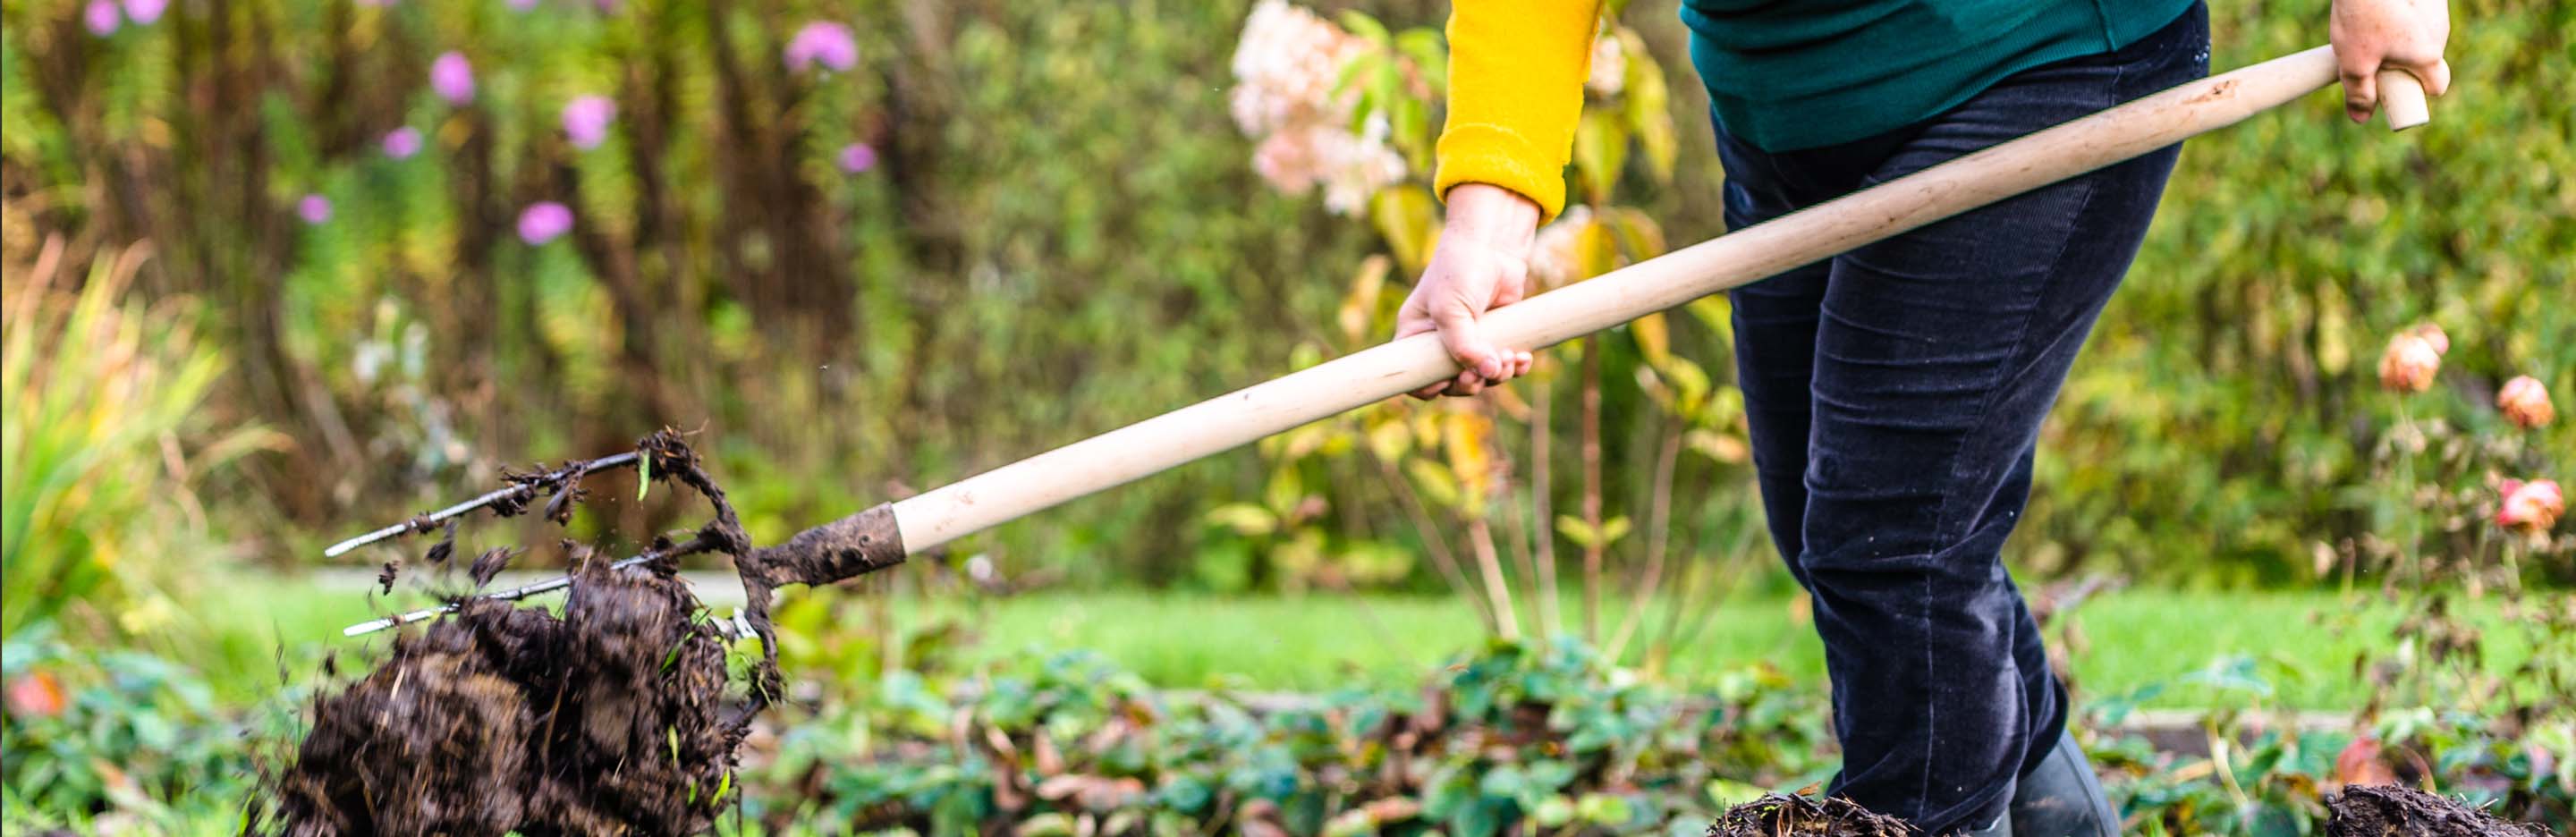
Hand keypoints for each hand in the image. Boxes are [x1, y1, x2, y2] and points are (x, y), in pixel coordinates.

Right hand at [1395, 184, 1540, 398]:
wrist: (1494, 243)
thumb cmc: (1460, 269)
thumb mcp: (1451, 308)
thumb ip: (1463, 346)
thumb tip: (1488, 373)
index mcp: (1417, 335)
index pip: (1414, 376)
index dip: (1429, 387)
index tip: (1447, 380)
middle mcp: (1441, 341)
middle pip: (1452, 383)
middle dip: (1470, 383)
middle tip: (1483, 373)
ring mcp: (1470, 340)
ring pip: (1481, 377)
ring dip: (1497, 375)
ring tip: (1508, 357)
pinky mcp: (1497, 336)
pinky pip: (1503, 364)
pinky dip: (1514, 366)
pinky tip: (1522, 357)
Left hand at [2330, 0, 2450, 122]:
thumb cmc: (2363, 17)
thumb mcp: (2354, 63)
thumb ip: (2359, 92)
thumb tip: (2361, 118)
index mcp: (2428, 55)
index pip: (2438, 85)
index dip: (2419, 93)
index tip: (2397, 91)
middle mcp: (2441, 32)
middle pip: (2426, 60)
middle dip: (2402, 65)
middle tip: (2372, 59)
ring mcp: (2438, 11)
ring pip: (2422, 35)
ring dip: (2400, 39)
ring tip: (2368, 30)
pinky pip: (2417, 14)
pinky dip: (2400, 16)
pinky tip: (2377, 10)